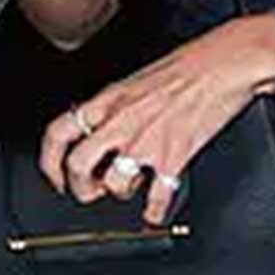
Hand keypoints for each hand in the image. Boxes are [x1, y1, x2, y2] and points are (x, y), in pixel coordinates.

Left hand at [39, 18, 274, 227]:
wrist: (225, 63)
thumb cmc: (190, 64)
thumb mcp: (139, 79)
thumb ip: (118, 105)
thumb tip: (107, 125)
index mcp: (109, 100)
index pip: (59, 132)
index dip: (50, 161)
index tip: (56, 176)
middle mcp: (121, 121)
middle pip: (78, 165)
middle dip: (80, 187)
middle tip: (90, 191)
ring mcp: (146, 141)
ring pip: (114, 183)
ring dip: (119, 193)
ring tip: (129, 189)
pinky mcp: (174, 155)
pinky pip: (158, 196)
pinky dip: (155, 211)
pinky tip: (155, 212)